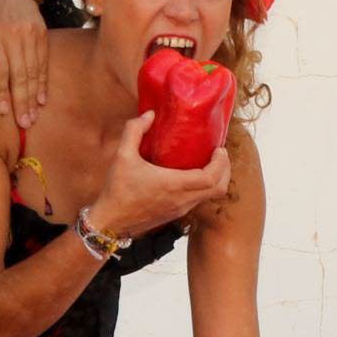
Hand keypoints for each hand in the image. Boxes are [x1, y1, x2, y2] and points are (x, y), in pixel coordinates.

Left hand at [0, 0, 50, 128]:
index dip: (0, 91)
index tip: (0, 112)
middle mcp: (15, 34)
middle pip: (19, 73)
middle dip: (21, 101)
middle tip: (23, 123)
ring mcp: (30, 35)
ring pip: (33, 71)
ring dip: (33, 97)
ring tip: (31, 117)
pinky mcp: (42, 36)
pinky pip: (43, 64)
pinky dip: (42, 84)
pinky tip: (41, 101)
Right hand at [86, 112, 230, 238]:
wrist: (111, 221)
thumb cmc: (117, 190)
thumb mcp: (122, 156)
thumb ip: (134, 131)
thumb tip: (149, 114)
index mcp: (173, 185)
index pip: (210, 178)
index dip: (221, 164)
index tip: (219, 149)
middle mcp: (182, 199)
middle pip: (219, 189)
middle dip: (225, 170)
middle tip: (220, 155)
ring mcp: (181, 209)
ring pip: (211, 197)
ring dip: (217, 179)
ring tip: (210, 162)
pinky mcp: (176, 214)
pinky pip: (200, 200)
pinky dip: (205, 187)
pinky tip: (194, 175)